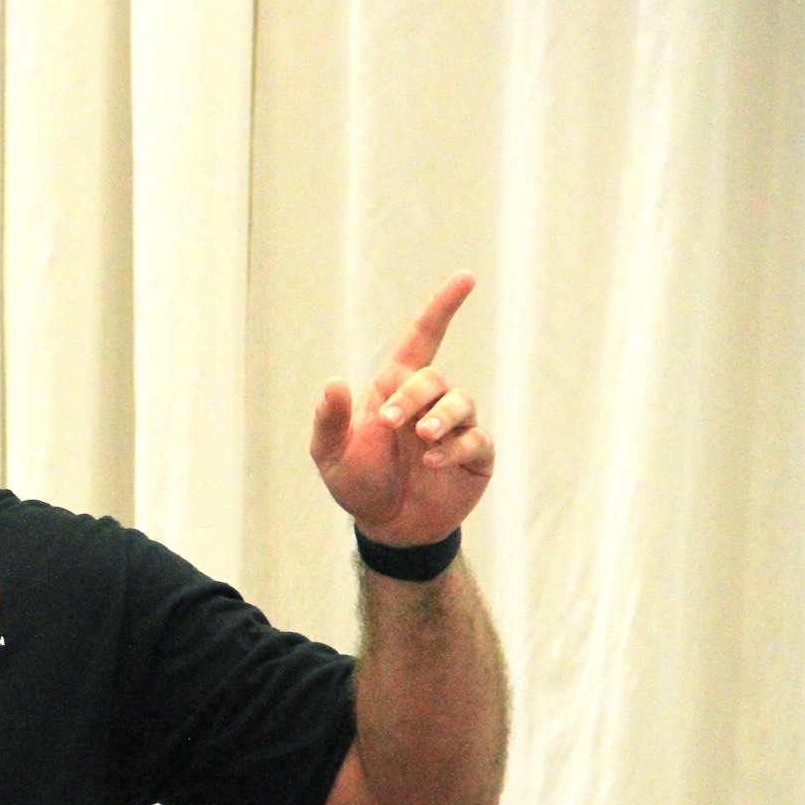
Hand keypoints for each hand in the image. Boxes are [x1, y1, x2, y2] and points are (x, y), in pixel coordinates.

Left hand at [311, 271, 493, 546]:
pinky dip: (455, 447)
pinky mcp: (475, 455)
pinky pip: (475, 439)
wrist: (387, 526)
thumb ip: (329, 421)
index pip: (424, 338)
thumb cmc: (358, 483)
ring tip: (421, 438)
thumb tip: (332, 382)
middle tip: (392, 424)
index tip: (465, 278)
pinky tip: (433, 461)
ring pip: (461, 402)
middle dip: (413, 397)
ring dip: (440, 416)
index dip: (443, 307)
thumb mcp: (330, 454)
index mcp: (395, 389)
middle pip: (433, 378)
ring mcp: (456, 427)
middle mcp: (429, 402)